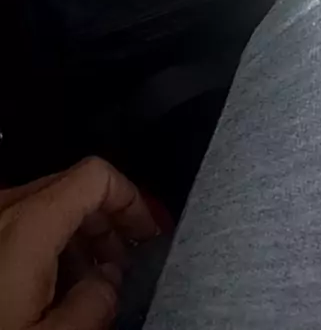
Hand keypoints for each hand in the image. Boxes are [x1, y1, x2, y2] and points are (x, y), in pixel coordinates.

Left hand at [0, 157, 157, 329]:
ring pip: (45, 206)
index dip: (131, 201)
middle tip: (123, 268)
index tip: (147, 234)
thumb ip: (95, 304)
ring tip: (87, 283)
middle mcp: (3, 206)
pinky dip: (44, 244)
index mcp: (28, 222)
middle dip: (107, 224)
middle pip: (73, 189)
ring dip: (76, 236)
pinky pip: (19, 223)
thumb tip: (108, 283)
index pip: (97, 175)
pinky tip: (49, 289)